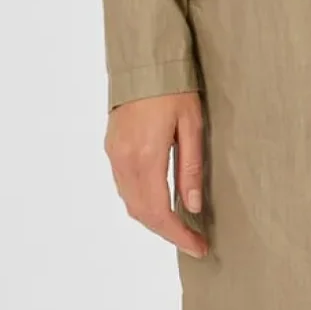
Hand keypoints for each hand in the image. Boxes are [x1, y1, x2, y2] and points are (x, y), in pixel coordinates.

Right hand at [105, 91, 208, 256]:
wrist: (142, 62)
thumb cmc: (173, 88)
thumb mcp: (192, 126)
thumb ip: (191, 169)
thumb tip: (193, 207)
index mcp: (146, 156)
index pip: (159, 211)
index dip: (179, 235)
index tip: (199, 248)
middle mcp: (124, 160)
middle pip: (142, 213)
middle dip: (168, 233)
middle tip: (194, 243)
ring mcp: (114, 155)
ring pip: (130, 203)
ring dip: (154, 220)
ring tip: (181, 227)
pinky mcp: (111, 149)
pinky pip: (124, 188)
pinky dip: (142, 203)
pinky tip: (161, 204)